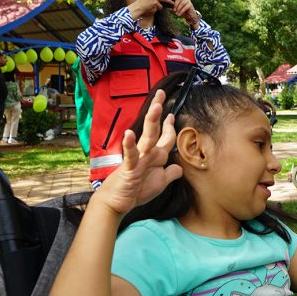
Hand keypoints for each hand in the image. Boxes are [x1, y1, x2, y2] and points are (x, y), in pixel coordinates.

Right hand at [93, 90, 182, 215]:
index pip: (165, 137)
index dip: (170, 126)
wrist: (117, 202)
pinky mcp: (129, 168)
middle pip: (155, 130)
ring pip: (147, 138)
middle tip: (161, 93)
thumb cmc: (136, 191)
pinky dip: (129, 145)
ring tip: (156, 107)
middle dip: (158, 112)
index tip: (171, 114)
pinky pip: (130, 155)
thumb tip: (179, 167)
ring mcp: (138, 159)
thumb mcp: (160, 183)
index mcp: (154, 156)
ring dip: (151, 122)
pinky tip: (129, 134)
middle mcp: (147, 154)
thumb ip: (170, 173)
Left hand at [172, 0, 201, 25]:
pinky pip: (185, 7)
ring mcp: (187, 1)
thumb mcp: (176, 10)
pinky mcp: (190, 4)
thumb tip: (168, 8)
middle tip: (174, 11)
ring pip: (182, 4)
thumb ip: (172, 8)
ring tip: (177, 14)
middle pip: (178, 0)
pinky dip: (181, 11)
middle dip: (175, 5)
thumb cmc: (182, 13)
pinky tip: (179, 14)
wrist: (189, 17)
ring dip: (178, 9)